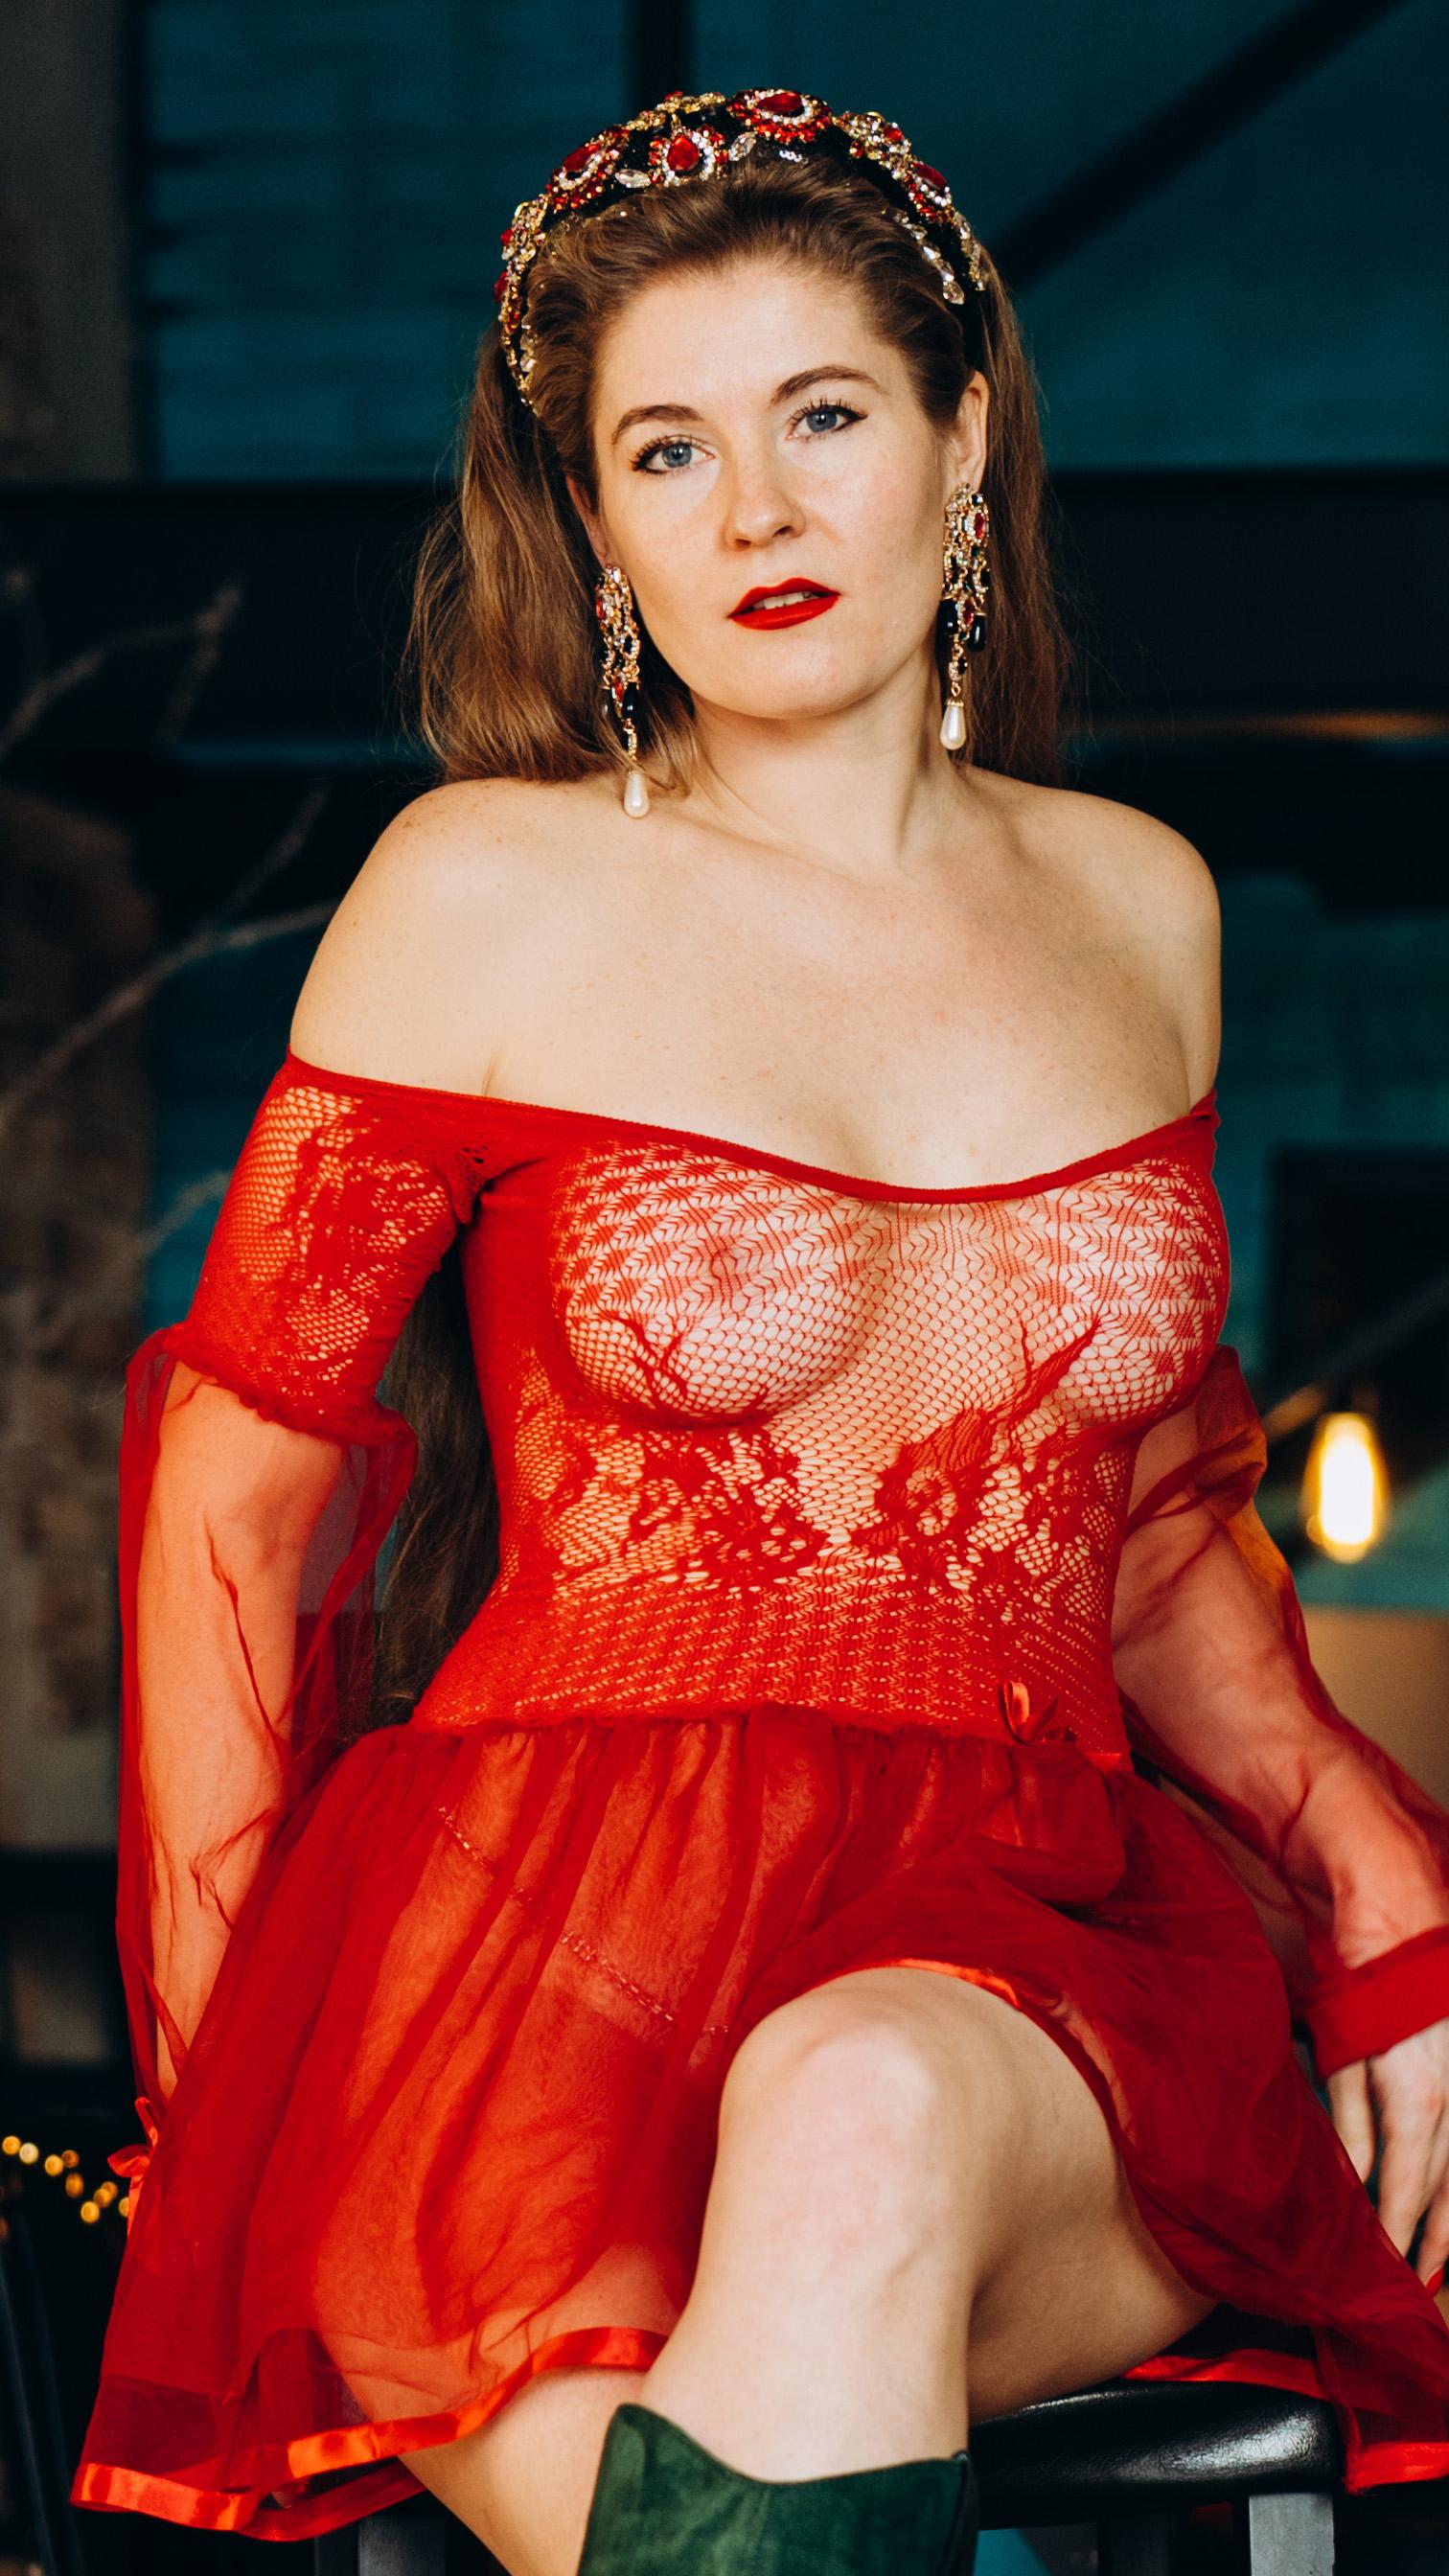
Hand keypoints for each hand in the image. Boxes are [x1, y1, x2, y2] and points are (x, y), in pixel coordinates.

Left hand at [1327, 2019, 1448, 2290]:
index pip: (1406, 2189)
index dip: (1396, 2234)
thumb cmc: (1361, 2003)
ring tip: (1436, 2262)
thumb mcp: (1344, 2063)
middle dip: (1430, 2244)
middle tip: (1415, 2284)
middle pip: (1444, 2192)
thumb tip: (1352, 2185)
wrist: (1399, 1946)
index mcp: (1415, 2105)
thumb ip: (1351, 2128)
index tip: (1387, 2270)